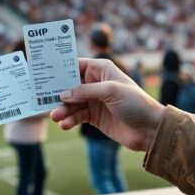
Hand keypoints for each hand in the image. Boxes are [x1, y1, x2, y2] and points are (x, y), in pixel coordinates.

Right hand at [50, 58, 164, 151]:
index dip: (61, 70)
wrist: (150, 129)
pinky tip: (65, 124)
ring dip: (62, 109)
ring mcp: (94, 101)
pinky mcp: (94, 117)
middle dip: (58, 93)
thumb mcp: (110, 91)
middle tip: (45, 100)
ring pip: (71, 103)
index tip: (45, 75)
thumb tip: (63, 94)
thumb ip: (85, 91)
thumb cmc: (136, 103)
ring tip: (55, 116)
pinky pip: (76, 116)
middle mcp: (96, 84)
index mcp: (102, 70)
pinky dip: (69, 120)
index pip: (77, 65)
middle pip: (70, 86)